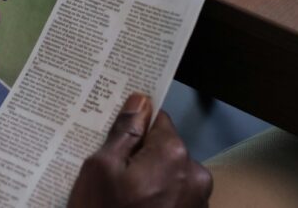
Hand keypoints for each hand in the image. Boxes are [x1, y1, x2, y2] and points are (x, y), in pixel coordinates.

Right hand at [68, 93, 211, 207]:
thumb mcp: (100, 170)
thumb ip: (125, 131)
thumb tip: (140, 101)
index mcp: (174, 155)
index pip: (157, 121)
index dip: (135, 130)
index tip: (117, 143)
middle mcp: (196, 176)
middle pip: (166, 152)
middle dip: (142, 161)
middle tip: (113, 182)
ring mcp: (198, 205)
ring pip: (170, 179)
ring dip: (150, 186)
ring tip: (120, 204)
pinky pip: (174, 202)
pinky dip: (157, 205)